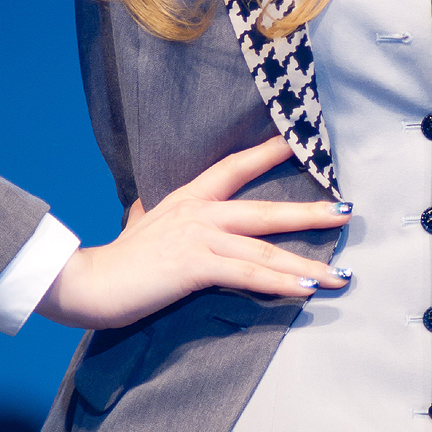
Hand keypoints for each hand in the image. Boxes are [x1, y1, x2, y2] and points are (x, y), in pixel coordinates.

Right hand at [36, 137, 351, 329]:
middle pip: (265, 209)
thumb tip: (142, 207)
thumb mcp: (136, 226)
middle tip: (345, 211)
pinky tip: (305, 290)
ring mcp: (198, 237)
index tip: (298, 141)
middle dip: (310, 212)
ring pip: (264, 249)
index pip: (233, 167)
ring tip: (338, 275)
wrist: (86, 283)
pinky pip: (247, 275)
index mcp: (187, 199)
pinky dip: (279, 284)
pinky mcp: (195, 265)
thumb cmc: (114, 261)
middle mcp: (198, 213)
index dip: (267, 152)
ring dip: (306, 264)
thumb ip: (146, 214)